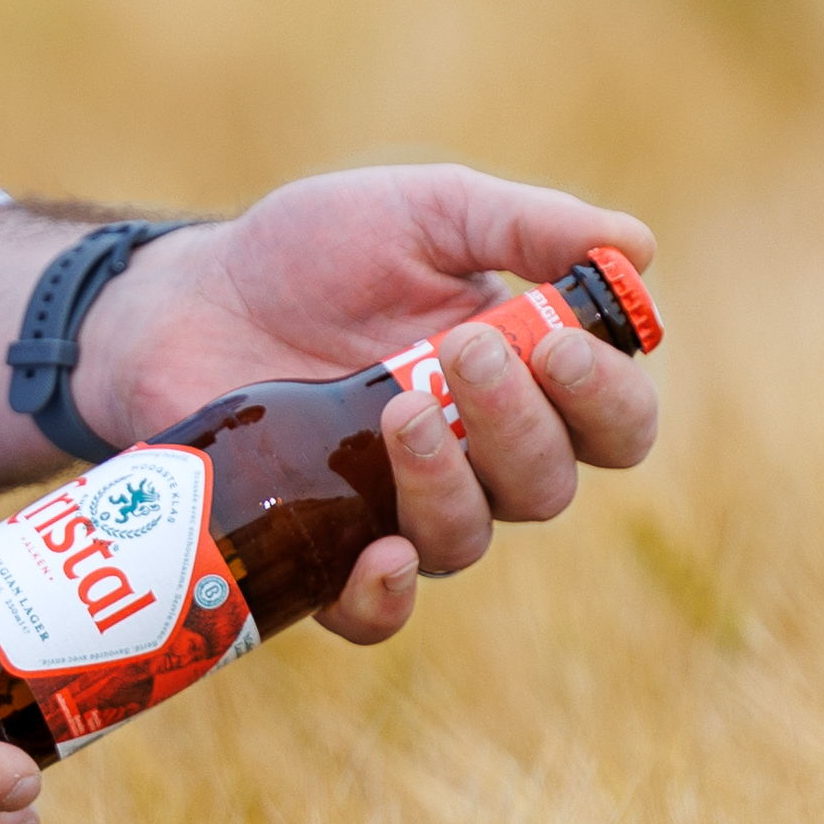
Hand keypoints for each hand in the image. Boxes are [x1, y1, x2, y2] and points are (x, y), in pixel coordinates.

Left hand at [69, 165, 658, 648]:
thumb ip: (524, 225)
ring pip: (469, 538)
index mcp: (521, 379)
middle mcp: (476, 457)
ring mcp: (400, 506)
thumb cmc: (312, 250)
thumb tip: (639, 250)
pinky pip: (376, 612)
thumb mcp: (421, 211)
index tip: (557, 345)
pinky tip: (379, 556)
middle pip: (549, 486)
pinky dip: (387, 597)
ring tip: (400, 410)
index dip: (606, 399)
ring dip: (450, 481)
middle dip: (519, 424)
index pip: (613, 423)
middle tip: (460, 351)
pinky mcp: (324, 547)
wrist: (184, 296)